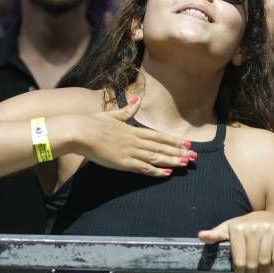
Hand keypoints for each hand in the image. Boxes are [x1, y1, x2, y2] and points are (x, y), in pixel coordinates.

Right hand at [68, 97, 195, 177]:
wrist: (80, 132)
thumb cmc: (92, 123)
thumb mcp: (112, 115)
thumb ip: (126, 110)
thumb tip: (137, 99)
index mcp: (132, 130)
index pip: (158, 136)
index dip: (173, 140)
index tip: (186, 142)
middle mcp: (134, 141)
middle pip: (161, 146)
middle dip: (178, 151)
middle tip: (194, 155)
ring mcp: (130, 152)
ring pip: (156, 157)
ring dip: (172, 160)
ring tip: (186, 163)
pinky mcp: (123, 163)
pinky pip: (143, 167)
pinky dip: (156, 170)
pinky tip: (167, 173)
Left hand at [199, 211, 273, 272]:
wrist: (266, 214)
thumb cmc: (244, 225)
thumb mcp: (228, 228)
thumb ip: (215, 235)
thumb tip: (200, 236)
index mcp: (237, 228)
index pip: (239, 258)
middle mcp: (253, 228)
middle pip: (252, 261)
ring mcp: (269, 229)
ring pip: (265, 260)